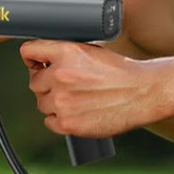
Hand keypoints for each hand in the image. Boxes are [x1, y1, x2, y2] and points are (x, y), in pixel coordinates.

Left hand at [20, 40, 172, 137]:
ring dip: (54, 103)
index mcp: (66, 51)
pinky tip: (76, 113)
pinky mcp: (67, 122)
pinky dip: (59, 120)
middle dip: (47, 84)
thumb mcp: (92, 50)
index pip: (29, 51)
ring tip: (77, 100)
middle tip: (67, 86)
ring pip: (42, 103)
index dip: (31, 59)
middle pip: (34, 82)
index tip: (35, 64)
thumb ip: (66, 54)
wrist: (144, 92)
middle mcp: (60, 75)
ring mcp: (62, 101)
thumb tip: (42, 61)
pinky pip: (49, 122)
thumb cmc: (121, 72)